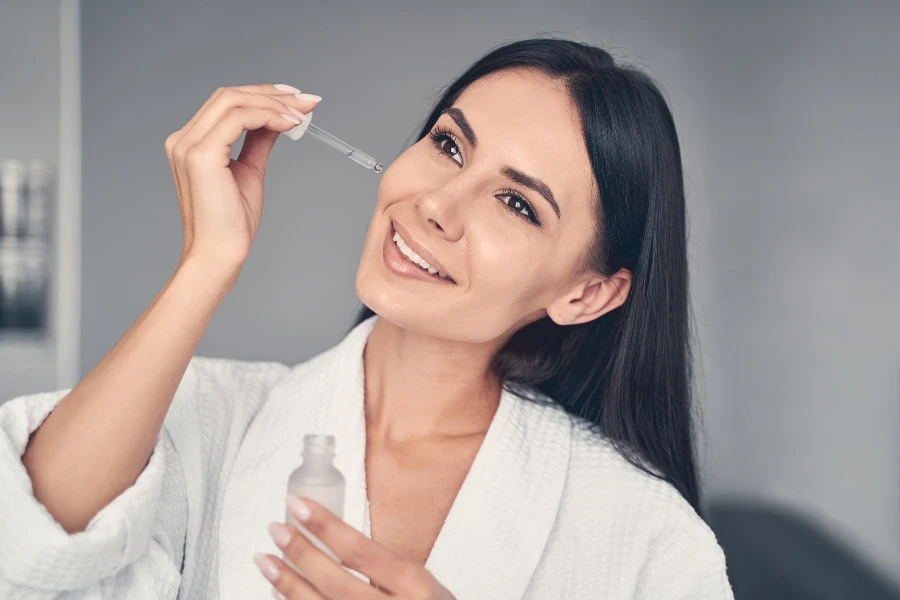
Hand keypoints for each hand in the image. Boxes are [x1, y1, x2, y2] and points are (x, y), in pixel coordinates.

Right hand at [164, 83, 321, 275]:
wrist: (220, 253)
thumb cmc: (231, 222)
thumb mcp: (250, 171)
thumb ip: (259, 141)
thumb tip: (278, 119)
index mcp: (191, 143)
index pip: (226, 103)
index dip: (263, 95)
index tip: (296, 99)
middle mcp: (183, 140)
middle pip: (229, 95)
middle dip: (272, 93)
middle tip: (306, 101)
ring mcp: (188, 145)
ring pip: (233, 101)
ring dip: (274, 103)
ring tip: (302, 115)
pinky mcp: (200, 155)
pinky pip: (238, 118)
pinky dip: (268, 116)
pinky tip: (290, 124)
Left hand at [254, 496, 456, 599]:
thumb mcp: (422, 583)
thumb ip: (384, 568)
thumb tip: (333, 539)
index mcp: (414, 587)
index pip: (360, 551)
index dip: (324, 527)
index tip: (298, 506)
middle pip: (334, 582)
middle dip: (300, 553)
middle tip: (277, 530)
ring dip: (287, 584)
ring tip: (265, 560)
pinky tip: (280, 594)